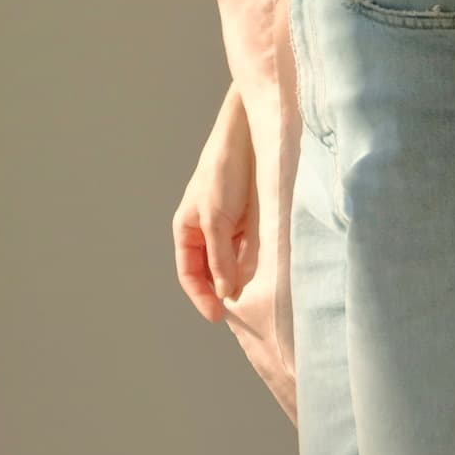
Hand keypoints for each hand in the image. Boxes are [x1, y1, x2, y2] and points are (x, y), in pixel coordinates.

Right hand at [173, 83, 256, 323]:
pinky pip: (251, 251)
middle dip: (222, 293)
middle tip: (241, 315)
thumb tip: (224, 293)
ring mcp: (229, 228)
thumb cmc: (223, 173)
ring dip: (242, 281)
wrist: (248, 138)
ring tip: (256, 300)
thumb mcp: (216, 218)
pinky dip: (256, 266)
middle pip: (211, 273)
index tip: (218, 316)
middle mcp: (206, 232)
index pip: (190, 274)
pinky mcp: (250, 222)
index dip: (201, 297)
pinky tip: (267, 276)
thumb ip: (220, 256)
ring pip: (233, 264)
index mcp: (187, 230)